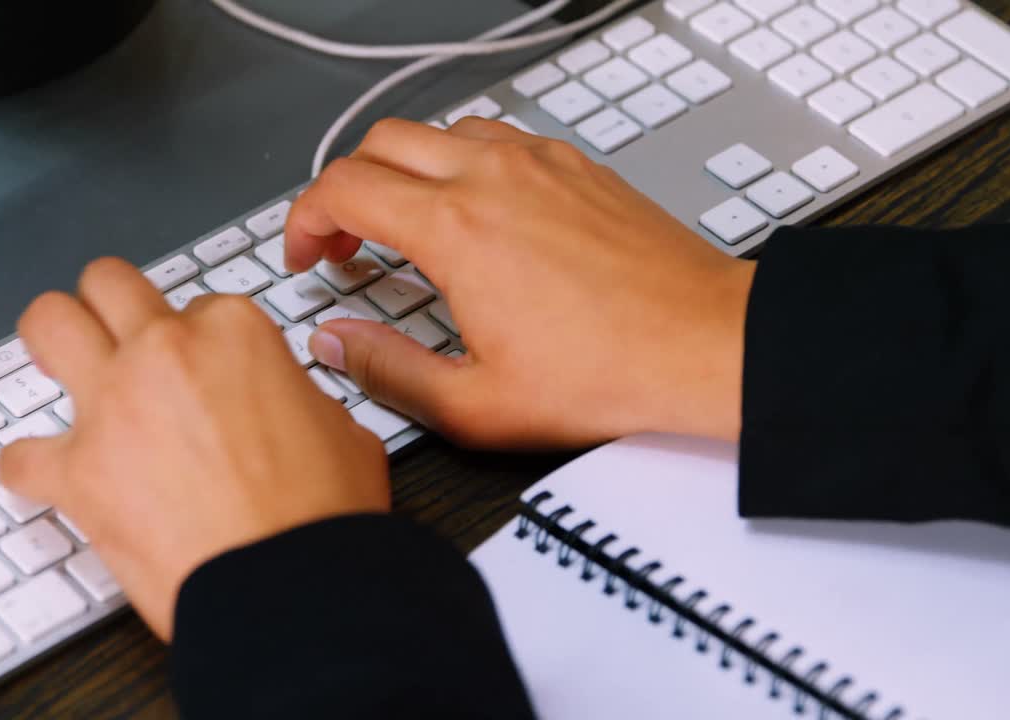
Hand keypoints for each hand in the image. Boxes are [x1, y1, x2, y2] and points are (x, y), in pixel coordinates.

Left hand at [0, 259, 389, 641]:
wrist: (289, 584)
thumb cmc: (321, 513)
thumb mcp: (342, 428)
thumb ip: (296, 398)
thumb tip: (284, 409)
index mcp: (234, 332)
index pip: (200, 305)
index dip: (203, 340)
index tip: (205, 368)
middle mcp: (164, 352)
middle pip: (109, 284)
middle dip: (110, 305)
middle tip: (116, 332)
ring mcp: (112, 405)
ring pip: (47, 324)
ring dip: (51, 342)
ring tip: (59, 365)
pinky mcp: (77, 472)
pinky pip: (20, 455)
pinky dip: (30, 467)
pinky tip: (46, 477)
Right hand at [285, 117, 754, 446]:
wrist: (705, 345)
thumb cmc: (610, 373)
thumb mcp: (477, 404)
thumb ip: (387, 371)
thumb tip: (337, 346)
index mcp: (457, 229)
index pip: (344, 188)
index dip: (305, 219)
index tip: (307, 253)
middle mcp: (494, 178)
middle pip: (381, 143)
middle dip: (344, 188)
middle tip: (343, 240)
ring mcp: (540, 162)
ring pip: (439, 130)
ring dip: (402, 169)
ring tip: (403, 222)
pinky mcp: (577, 165)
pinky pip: (496, 136)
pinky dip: (461, 161)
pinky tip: (474, 209)